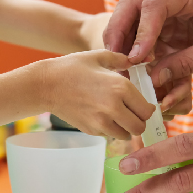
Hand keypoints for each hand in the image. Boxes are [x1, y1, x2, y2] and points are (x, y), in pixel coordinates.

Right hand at [40, 50, 155, 138]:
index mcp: (120, 87)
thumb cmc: (72, 68)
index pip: (147, 109)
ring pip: (126, 135)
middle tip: (133, 113)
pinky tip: (103, 117)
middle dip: (139, 121)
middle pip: (139, 127)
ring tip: (118, 116)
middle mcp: (114, 108)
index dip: (148, 108)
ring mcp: (101, 122)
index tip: (143, 105)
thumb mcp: (98, 56)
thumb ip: (121, 59)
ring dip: (125, 128)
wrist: (45, 85)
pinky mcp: (91, 130)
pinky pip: (110, 135)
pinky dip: (111, 129)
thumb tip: (136, 61)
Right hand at [102, 0, 192, 111]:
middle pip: (132, 4)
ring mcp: (165, 7)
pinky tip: (132, 69)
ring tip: (120, 67)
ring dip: (122, 42)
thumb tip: (152, 79)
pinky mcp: (162, 24)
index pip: (154, 4)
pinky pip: (139, 34)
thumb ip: (185, 64)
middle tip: (114, 58)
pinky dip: (133, 50)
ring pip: (129, 17)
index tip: (135, 59)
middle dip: (119, 31)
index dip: (141, 32)